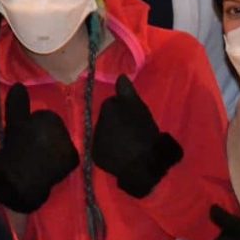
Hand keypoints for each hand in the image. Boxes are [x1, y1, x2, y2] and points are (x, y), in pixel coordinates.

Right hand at [0, 84, 78, 212]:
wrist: (18, 180)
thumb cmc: (14, 149)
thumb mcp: (13, 124)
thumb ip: (17, 104)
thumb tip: (19, 85)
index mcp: (51, 119)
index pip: (44, 118)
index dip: (32, 127)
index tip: (22, 137)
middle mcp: (66, 131)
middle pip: (53, 131)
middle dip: (43, 137)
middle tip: (27, 148)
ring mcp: (70, 148)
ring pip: (58, 145)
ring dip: (49, 150)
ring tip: (33, 159)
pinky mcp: (71, 165)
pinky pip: (63, 159)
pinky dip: (55, 163)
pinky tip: (44, 168)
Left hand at [90, 76, 182, 198]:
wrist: (144, 163)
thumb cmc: (144, 132)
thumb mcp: (139, 108)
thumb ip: (127, 91)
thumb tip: (120, 76)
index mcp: (108, 107)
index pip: (113, 103)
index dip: (124, 109)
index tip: (134, 116)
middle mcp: (96, 122)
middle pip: (107, 118)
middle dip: (117, 122)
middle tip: (133, 129)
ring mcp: (95, 140)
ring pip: (104, 133)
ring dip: (113, 135)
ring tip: (129, 142)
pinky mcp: (97, 156)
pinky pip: (103, 149)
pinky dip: (110, 150)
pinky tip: (122, 153)